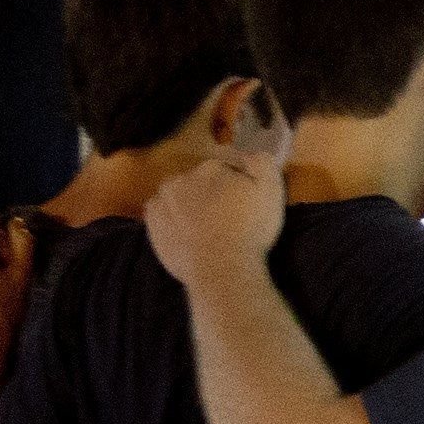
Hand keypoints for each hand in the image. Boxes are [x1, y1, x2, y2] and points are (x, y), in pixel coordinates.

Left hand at [142, 94, 289, 288]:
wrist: (221, 269)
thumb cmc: (249, 228)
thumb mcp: (271, 189)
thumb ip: (262, 163)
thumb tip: (250, 154)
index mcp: (211, 167)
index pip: (225, 167)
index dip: (237, 183)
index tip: (245, 202)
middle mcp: (182, 178)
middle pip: (199, 180)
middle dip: (210, 192)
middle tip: (225, 217)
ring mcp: (162, 202)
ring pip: (177, 196)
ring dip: (188, 204)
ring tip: (204, 228)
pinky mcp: (152, 225)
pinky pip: (161, 215)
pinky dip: (170, 220)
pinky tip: (185, 233)